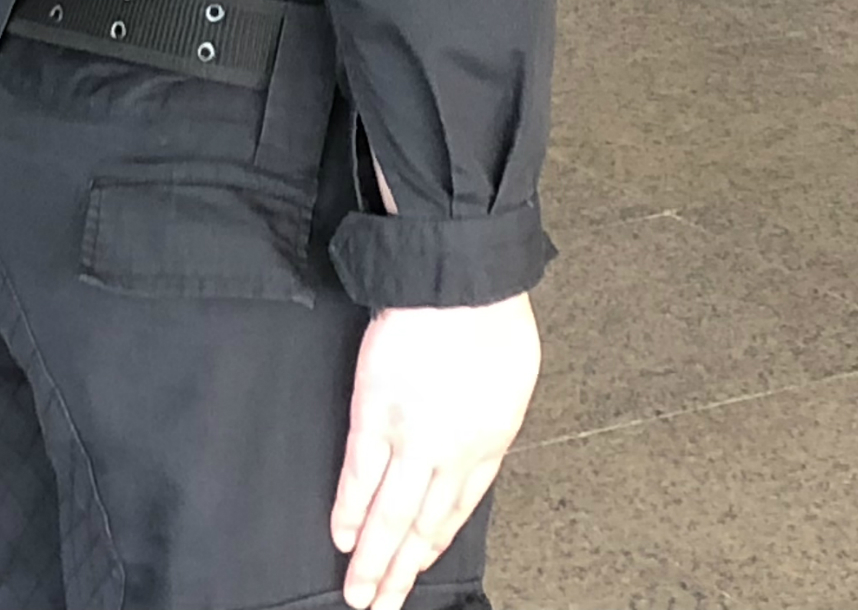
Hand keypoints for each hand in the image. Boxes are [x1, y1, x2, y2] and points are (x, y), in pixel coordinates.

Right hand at [332, 296, 541, 609]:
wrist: (460, 279)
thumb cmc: (491, 314)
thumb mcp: (514, 378)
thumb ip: (492, 418)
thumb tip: (479, 438)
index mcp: (489, 442)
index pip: (458, 509)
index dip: (434, 543)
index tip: (419, 565)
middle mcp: (451, 453)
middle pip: (422, 527)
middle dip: (401, 572)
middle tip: (382, 604)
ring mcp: (411, 439)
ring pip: (390, 516)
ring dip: (373, 561)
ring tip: (360, 593)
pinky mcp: (375, 416)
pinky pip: (359, 477)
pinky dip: (350, 511)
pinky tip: (342, 537)